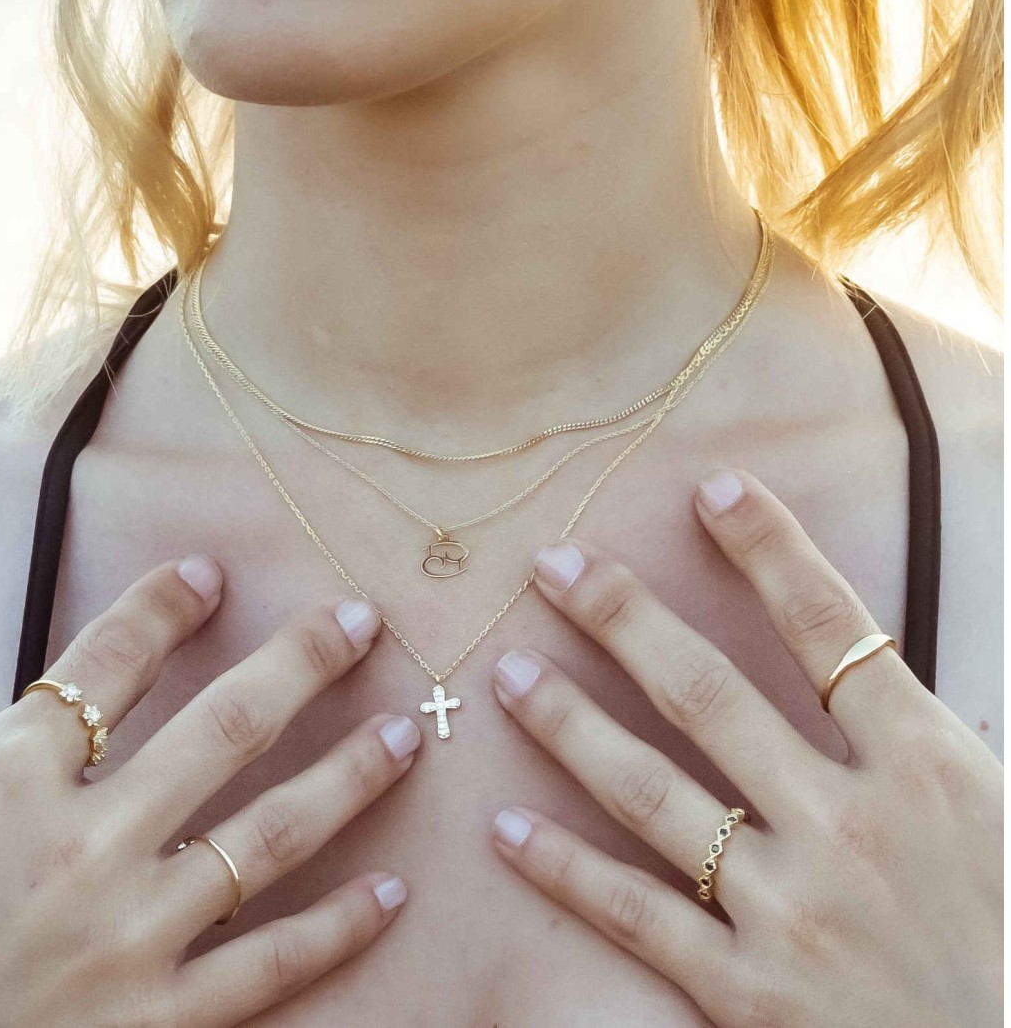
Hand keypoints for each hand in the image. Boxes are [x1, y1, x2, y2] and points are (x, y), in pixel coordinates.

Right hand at [0, 556, 419, 1027]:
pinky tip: (391, 891)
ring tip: (404, 736)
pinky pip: (270, 963)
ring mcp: (129, 935)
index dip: (165, 606)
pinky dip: (339, 926)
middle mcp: (81, 847)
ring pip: (270, 834)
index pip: (107, 662)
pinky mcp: (156, 1022)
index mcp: (7, 784)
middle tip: (361, 623)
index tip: (211, 573)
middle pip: (224, 725)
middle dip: (302, 662)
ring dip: (350, 776)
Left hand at [489, 469, 1001, 1027]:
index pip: (832, 628)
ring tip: (508, 672)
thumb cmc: (1007, 930)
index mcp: (928, 770)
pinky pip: (635, 914)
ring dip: (569, 724)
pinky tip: (505, 824)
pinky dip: (565, 867)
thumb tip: (863, 653)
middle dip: (625, 619)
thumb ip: (922, 731)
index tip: (712, 489)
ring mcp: (793, 912)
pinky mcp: (748, 994)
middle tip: (556, 564)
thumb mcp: (996, 812)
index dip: (770, 549)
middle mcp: (851, 828)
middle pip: (711, 694)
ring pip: (652, 793)